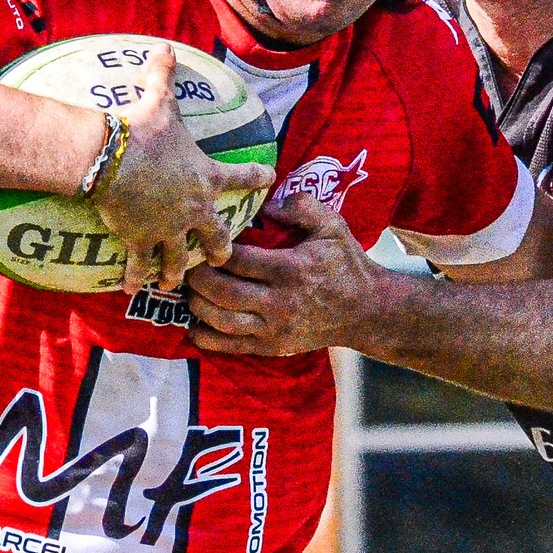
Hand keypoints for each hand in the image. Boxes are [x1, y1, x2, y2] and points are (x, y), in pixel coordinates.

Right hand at [93, 47, 274, 293]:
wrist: (112, 157)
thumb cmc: (142, 129)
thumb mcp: (160, 101)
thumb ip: (164, 76)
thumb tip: (164, 47)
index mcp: (206, 177)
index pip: (241, 176)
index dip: (257, 175)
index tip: (271, 177)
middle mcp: (194, 209)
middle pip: (217, 236)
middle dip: (223, 248)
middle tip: (224, 256)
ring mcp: (169, 229)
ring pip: (181, 259)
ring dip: (178, 272)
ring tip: (175, 284)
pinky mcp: (141, 240)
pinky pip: (140, 265)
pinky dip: (134, 277)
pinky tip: (131, 289)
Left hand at [187, 196, 395, 354]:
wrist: (365, 310)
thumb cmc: (346, 264)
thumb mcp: (332, 225)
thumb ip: (300, 206)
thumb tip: (265, 206)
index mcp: (290, 268)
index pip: (238, 260)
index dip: (214, 250)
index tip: (202, 240)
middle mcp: (279, 302)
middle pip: (223, 292)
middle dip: (198, 278)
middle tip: (186, 264)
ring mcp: (274, 328)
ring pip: (223, 321)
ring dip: (198, 306)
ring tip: (190, 290)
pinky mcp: (272, 346)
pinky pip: (232, 346)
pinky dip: (207, 338)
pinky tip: (194, 326)